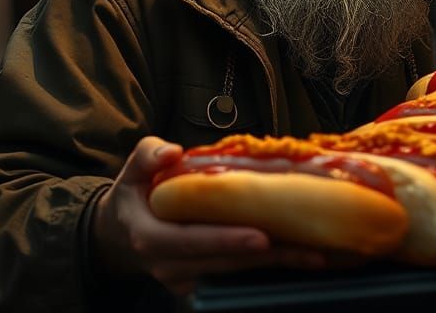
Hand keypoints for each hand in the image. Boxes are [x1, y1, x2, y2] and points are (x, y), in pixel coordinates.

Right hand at [91, 136, 326, 294]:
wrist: (120, 235)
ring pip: (236, 271)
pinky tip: (300, 255)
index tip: (260, 236)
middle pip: (224, 262)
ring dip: (276, 263)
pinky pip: (237, 275)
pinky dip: (268, 266)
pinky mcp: (201, 284)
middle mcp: (169, 266)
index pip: (191, 241)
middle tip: (308, 247)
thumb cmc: (133, 194)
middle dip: (268, 256)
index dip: (226, 240)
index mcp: (150, 237)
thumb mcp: (133, 168)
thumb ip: (148, 155)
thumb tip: (173, 151)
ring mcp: (185, 280)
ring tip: (316, 252)